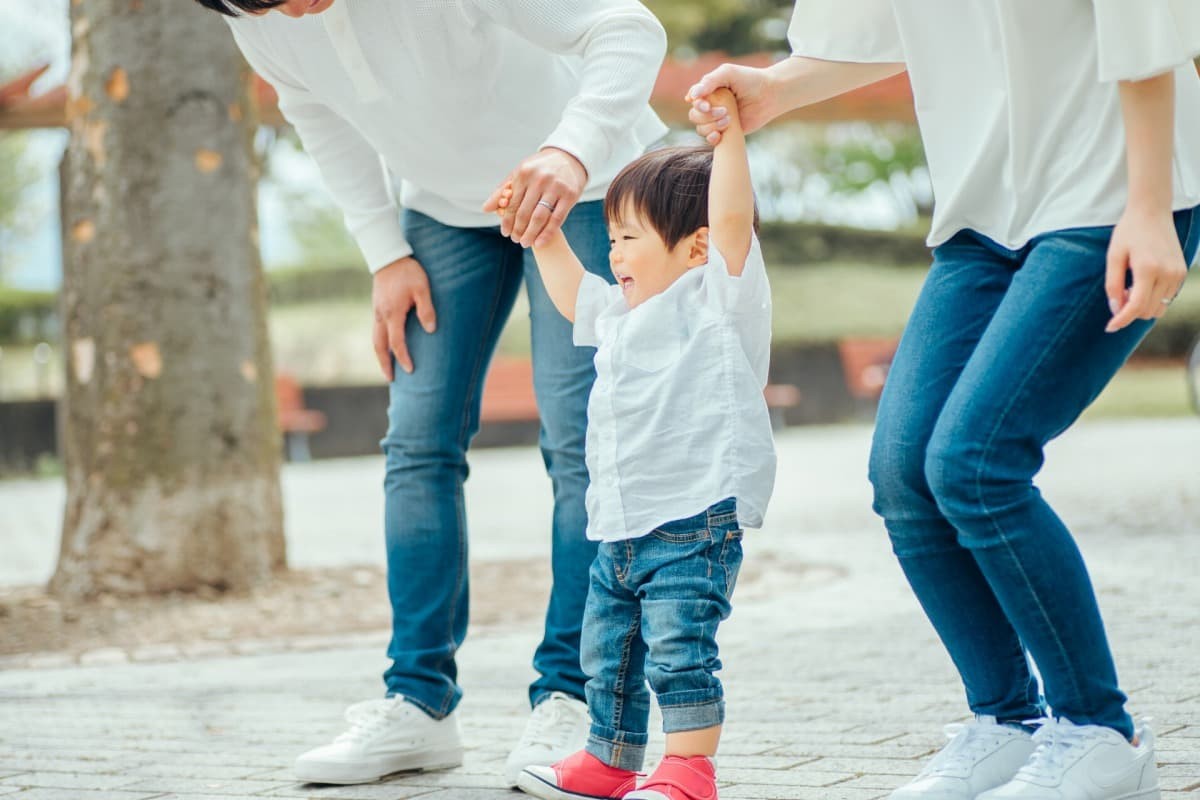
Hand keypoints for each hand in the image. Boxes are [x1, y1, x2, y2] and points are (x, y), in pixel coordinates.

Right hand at [372, 256, 436, 377]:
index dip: (403, 358)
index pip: (397, 343)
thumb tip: (431, 330)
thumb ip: (427, 309)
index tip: (410, 371)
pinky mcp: (377, 307)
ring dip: (380, 355)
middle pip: (379, 346)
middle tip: (391, 379)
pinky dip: (380, 343)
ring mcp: (376, 312)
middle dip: (384, 364)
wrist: (389, 257)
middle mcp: (381, 315)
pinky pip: (376, 330)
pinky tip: (386, 347)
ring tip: (387, 368)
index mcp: (392, 313)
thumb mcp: (422, 288)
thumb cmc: (409, 272)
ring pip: (375, 339)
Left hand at [482, 146, 586, 247]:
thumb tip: (485, 209)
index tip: (505, 233)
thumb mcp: (520, 174)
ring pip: (539, 217)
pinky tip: (539, 243)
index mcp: (524, 173)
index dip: (507, 221)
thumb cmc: (539, 168)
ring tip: (525, 243)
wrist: (569, 157)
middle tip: (515, 240)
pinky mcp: (570, 195)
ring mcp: (555, 187)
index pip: (512, 203)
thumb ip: (502, 190)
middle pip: (524, 212)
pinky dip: (547, 233)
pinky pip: (556, 219)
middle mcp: (539, 179)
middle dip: (518, 229)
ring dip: (530, 234)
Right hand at [687, 63, 773, 145]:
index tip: (708, 106)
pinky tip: (719, 135)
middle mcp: (711, 105)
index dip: (698, 105)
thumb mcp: (727, 73)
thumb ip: (709, 81)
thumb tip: (690, 98)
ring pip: (701, 129)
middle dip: (707, 116)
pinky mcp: (725, 132)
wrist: (769, 95)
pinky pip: (710, 139)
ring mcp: (717, 120)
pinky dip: (711, 139)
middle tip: (725, 112)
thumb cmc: (749, 80)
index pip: (694, 101)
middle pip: (694, 116)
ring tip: (729, 120)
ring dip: (712, 126)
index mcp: (709, 91)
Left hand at [1105, 207, 1187, 332]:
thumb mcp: (1113, 257)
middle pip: (1148, 311)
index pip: (1136, 306)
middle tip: (1119, 295)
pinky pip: (1167, 298)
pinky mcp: (1182, 273)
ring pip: (1159, 308)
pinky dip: (1152, 299)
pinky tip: (1141, 285)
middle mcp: (1167, 273)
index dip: (1122, 320)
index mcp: (1148, 269)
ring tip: (1130, 288)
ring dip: (1142, 306)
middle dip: (1130, 311)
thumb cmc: (1128, 232)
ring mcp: (1178, 274)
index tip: (1110, 327)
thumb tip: (1115, 309)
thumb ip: (1113, 285)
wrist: (1152, 213)